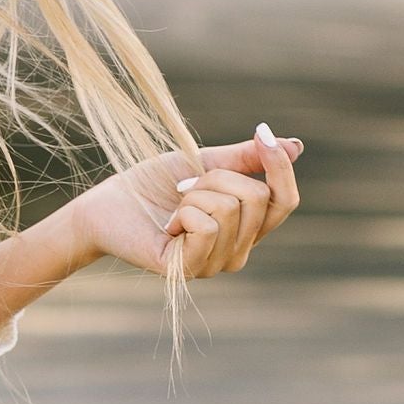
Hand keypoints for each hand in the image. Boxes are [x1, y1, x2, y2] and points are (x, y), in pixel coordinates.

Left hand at [74, 122, 302, 284]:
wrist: (107, 204)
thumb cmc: (153, 186)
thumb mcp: (206, 163)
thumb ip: (247, 159)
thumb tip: (295, 147)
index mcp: (247, 228)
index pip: (285, 201)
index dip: (279, 167)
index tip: (262, 133)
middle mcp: (238, 252)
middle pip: (257, 198)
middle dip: (217, 177)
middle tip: (184, 185)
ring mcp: (214, 265)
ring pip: (231, 209)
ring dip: (196, 194)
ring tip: (175, 205)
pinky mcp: (189, 270)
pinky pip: (208, 226)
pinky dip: (184, 212)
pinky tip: (167, 224)